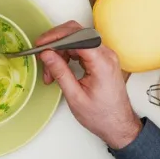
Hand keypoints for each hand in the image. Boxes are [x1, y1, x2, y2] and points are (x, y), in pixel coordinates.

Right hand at [37, 21, 141, 149]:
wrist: (119, 126)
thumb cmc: (101, 116)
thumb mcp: (75, 97)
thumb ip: (60, 72)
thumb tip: (46, 53)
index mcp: (102, 63)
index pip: (77, 36)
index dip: (56, 37)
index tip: (40, 45)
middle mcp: (106, 54)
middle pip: (76, 33)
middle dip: (55, 42)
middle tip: (41, 55)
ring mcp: (104, 55)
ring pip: (75, 39)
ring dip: (59, 51)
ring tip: (50, 71)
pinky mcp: (100, 58)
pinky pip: (79, 47)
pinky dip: (66, 54)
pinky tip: (59, 68)